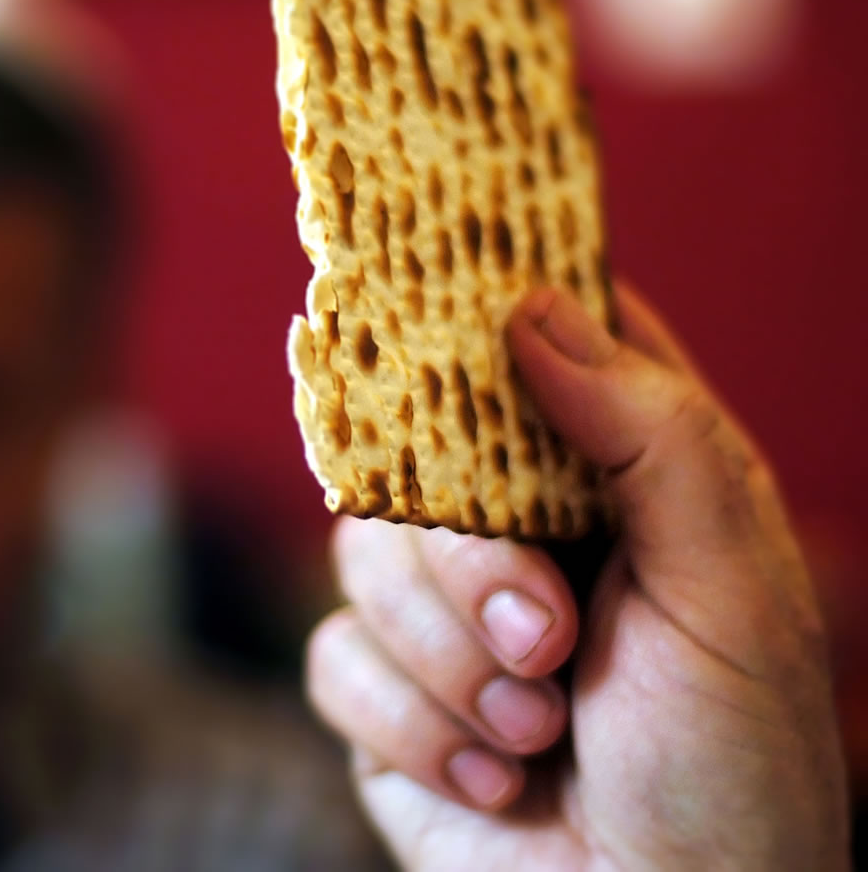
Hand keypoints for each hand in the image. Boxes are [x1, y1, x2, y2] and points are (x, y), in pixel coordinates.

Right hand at [306, 283, 848, 870]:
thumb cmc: (736, 765)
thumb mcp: (731, 587)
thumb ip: (648, 436)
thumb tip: (533, 310)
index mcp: (618, 480)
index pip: (542, 346)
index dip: (487, 310)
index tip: (431, 292)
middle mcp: (521, 530)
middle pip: (417, 455)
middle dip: (471, 563)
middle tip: (547, 639)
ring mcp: (445, 614)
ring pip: (361, 558)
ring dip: (452, 662)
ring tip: (539, 733)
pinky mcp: (389, 699)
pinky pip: (335, 662)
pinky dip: (414, 729)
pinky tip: (498, 779)